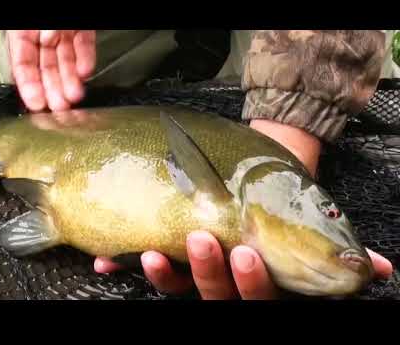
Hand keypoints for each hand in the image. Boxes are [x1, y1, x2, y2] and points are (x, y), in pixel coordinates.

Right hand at [8, 30, 95, 111]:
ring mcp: (63, 33)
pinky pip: (84, 45)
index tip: (37, 105)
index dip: (30, 86)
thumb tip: (47, 40)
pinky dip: (86, 59)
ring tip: (75, 97)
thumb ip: (43, 28)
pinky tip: (85, 73)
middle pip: (46, 67)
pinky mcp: (82, 29)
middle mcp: (42, 35)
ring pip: (66, 61)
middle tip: (60, 108)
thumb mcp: (38, 17)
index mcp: (22, 32)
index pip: (23, 64)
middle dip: (53, 89)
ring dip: (70, 80)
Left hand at [94, 231, 392, 299]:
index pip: (258, 297)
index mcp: (260, 281)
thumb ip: (335, 247)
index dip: (251, 283)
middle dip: (207, 272)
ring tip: (150, 251)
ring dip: (163, 273)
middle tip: (200, 239)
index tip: (245, 253)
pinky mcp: (168, 258)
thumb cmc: (284, 205)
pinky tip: (107, 261)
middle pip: (214, 293)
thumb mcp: (310, 225)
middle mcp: (225, 284)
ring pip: (177, 287)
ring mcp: (193, 273)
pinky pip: (146, 266)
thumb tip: (380, 266)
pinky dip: (125, 264)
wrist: (257, 182)